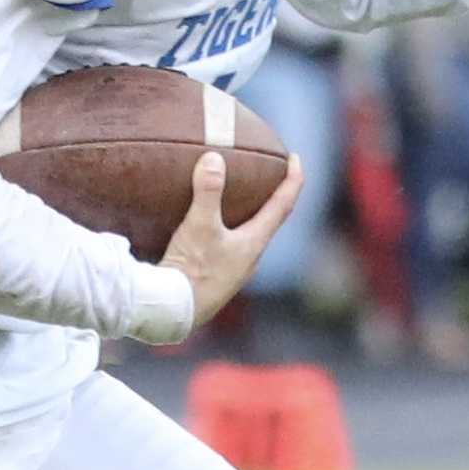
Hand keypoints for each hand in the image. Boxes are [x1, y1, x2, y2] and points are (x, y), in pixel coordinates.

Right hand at [161, 151, 303, 334]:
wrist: (172, 312)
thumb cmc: (192, 270)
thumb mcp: (199, 225)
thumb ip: (208, 191)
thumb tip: (214, 158)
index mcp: (255, 243)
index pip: (283, 205)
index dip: (293, 179)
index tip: (295, 158)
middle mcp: (250, 258)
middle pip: (270, 221)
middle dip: (272, 197)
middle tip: (269, 176)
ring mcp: (234, 271)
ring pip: (248, 237)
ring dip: (249, 216)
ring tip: (238, 200)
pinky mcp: (216, 279)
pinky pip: (229, 248)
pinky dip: (226, 231)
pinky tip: (207, 230)